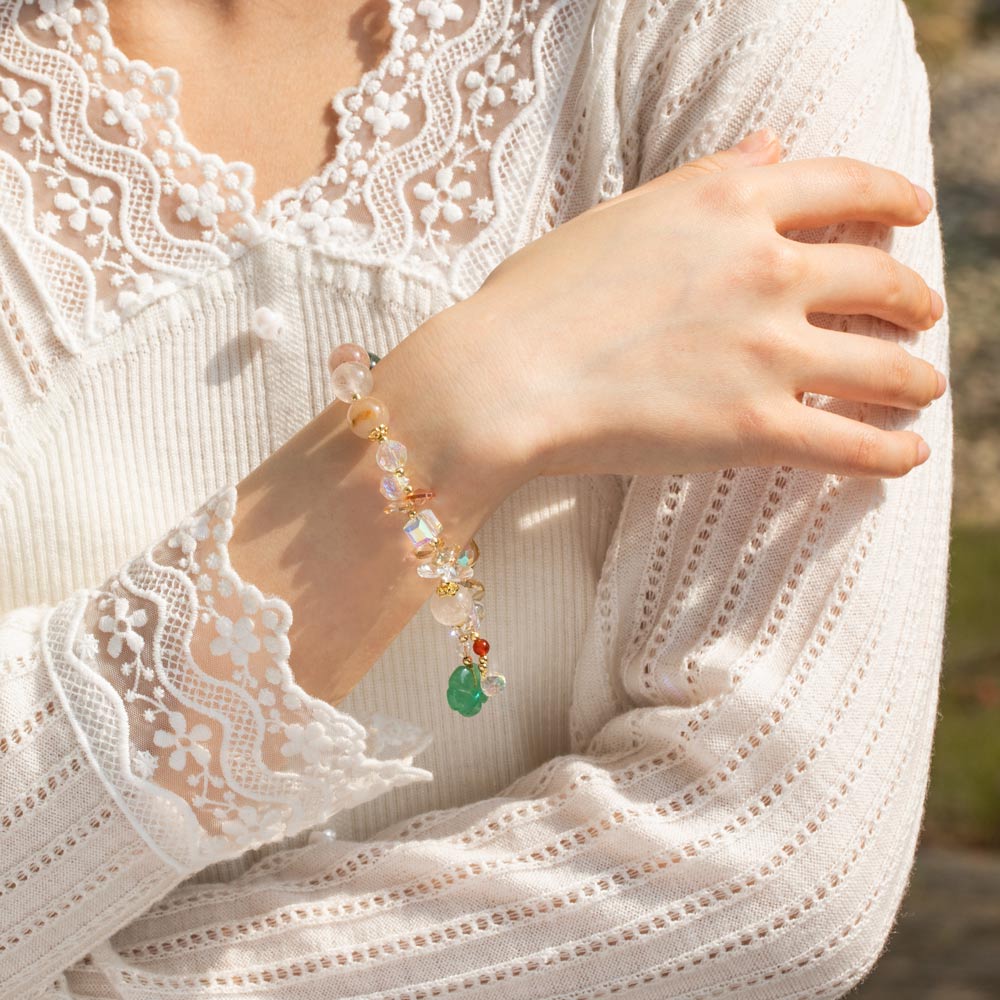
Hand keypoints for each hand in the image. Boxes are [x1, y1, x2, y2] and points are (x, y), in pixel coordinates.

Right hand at [438, 128, 945, 484]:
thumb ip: (707, 180)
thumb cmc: (541, 297)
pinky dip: (891, 453)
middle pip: (882, 280)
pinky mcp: (754, 427)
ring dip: (915, 379)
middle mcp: (765, 268)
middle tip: (921, 314)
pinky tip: (908, 455)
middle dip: (913, 301)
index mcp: (731, 204)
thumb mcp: (625, 216)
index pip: (848, 187)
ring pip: (886, 367)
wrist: (502, 377)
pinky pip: (854, 446)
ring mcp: (766, 350)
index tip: (911, 213)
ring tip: (921, 389)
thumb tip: (769, 144)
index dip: (893, 199)